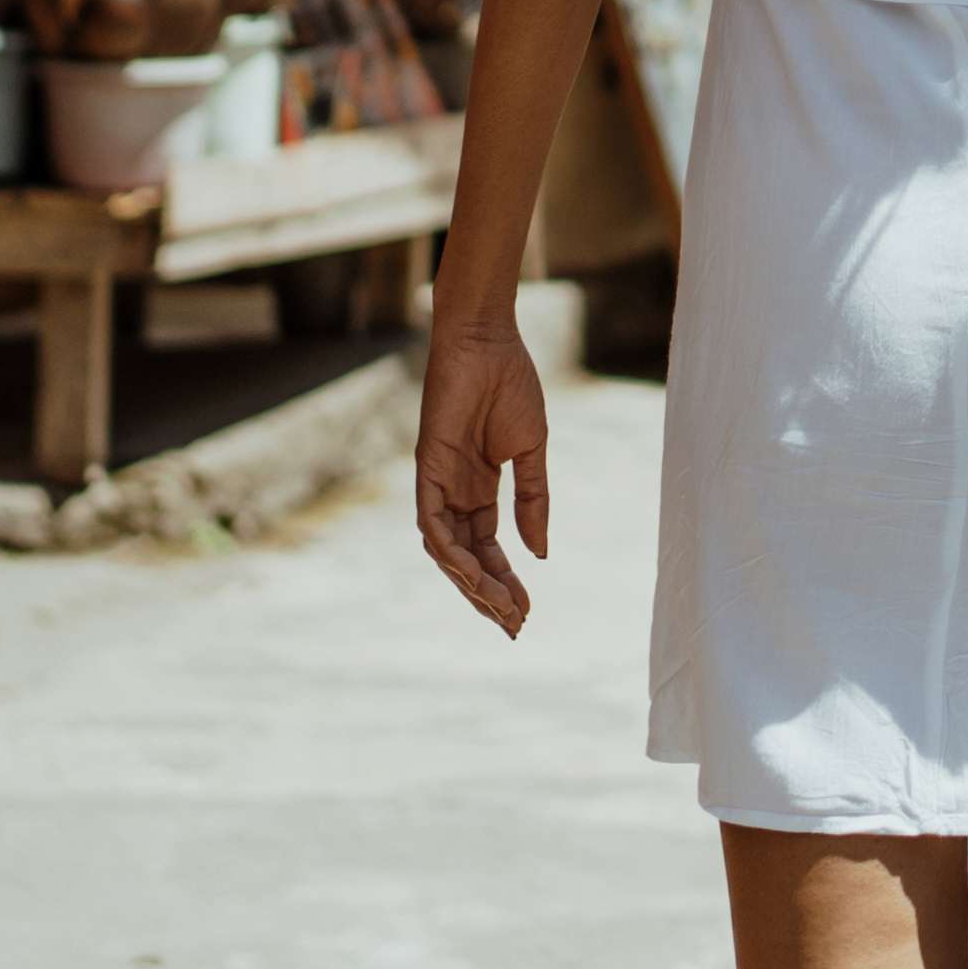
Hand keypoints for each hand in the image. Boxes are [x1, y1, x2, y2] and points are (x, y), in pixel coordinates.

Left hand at [418, 325, 551, 636]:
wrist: (489, 342)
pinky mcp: (426, 469)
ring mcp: (438, 483)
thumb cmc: (511, 386)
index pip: (489, 548)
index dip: (506, 581)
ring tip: (500, 607)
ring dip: (472, 582)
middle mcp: (454, 493)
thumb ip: (533, 500)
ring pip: (448, 550)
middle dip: (489, 594)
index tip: (526, 611)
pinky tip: (474, 571)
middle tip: (514, 625)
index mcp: (479, 489)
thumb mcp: (531, 451)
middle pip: (469, 558)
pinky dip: (450, 551)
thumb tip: (541, 553)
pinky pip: (432, 523)